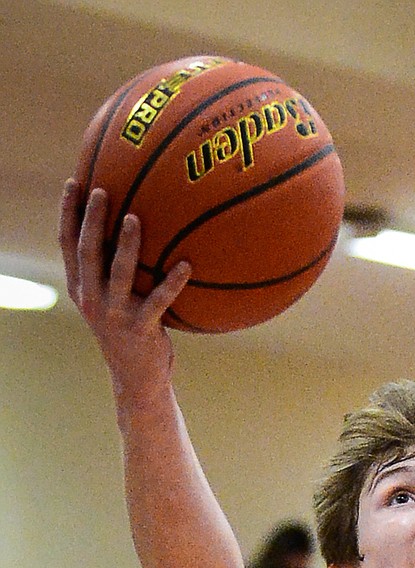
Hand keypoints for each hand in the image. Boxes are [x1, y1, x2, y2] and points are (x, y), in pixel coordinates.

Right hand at [59, 180, 190, 399]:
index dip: (68, 213)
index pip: (67, 245)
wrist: (137, 378)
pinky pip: (158, 301)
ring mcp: (115, 315)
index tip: (75, 182)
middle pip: (88, 252)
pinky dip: (173, 282)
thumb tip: (132, 225)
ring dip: (126, 245)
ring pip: (118, 274)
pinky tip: (187, 265)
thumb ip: (111, 270)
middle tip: (104, 190)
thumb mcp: (112, 300)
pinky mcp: (140, 329)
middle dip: (93, 220)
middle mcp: (92, 299)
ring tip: (135, 218)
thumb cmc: (129, 330)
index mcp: (80, 288)